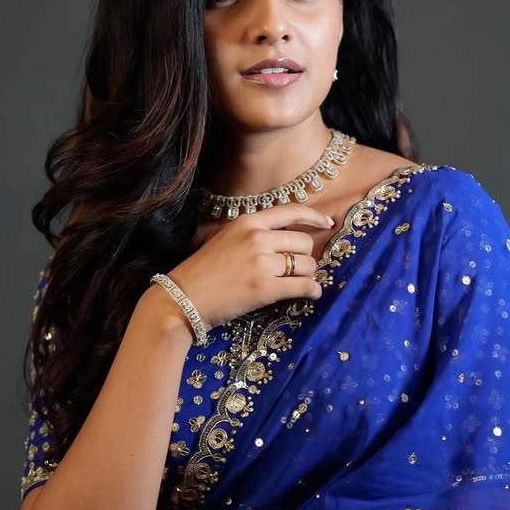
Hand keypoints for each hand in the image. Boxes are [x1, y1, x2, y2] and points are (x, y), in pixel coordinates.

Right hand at [166, 202, 333, 329]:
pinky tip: (311, 295)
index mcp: (247, 222)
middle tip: (298, 270)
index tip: (327, 223)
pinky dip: (312, 291)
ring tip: (298, 284)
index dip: (314, 217)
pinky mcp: (265, 288)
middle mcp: (257, 238)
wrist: (182, 298)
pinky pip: (303, 286)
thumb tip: (286, 241)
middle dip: (305, 258)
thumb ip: (254, 235)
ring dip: (308, 275)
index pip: (290, 211)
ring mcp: (261, 263)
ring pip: (306, 265)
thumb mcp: (226, 239)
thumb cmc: (202, 272)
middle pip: (303, 242)